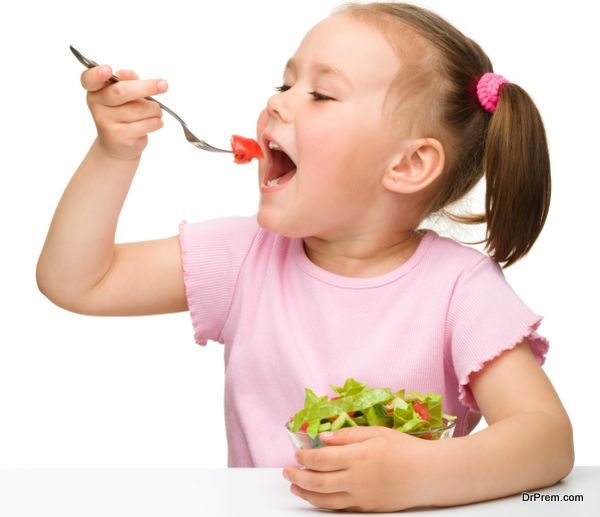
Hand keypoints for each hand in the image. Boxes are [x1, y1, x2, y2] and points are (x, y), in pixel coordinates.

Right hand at [80, 65, 167, 160]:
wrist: (118, 144)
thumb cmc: (123, 113)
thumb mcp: (125, 94)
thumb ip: (128, 81)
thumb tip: (128, 74)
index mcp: (95, 90)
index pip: (89, 79)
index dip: (97, 74)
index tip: (108, 69)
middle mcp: (97, 105)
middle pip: (121, 92)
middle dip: (146, 87)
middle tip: (163, 85)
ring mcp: (106, 122)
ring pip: (139, 109)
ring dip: (155, 109)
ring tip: (156, 112)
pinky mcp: (120, 136)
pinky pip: (145, 124)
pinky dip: (156, 122)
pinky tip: (156, 122)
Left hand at [283, 426, 430, 511]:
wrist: (429, 474)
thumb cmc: (405, 449)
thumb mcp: (377, 433)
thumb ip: (347, 436)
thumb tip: (323, 438)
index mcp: (358, 456)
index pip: (321, 459)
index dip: (305, 457)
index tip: (297, 453)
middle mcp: (357, 479)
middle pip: (318, 481)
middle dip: (298, 477)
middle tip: (287, 472)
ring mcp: (362, 497)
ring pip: (325, 499)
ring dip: (306, 493)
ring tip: (295, 487)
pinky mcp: (368, 508)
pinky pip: (340, 508)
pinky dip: (323, 503)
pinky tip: (317, 497)